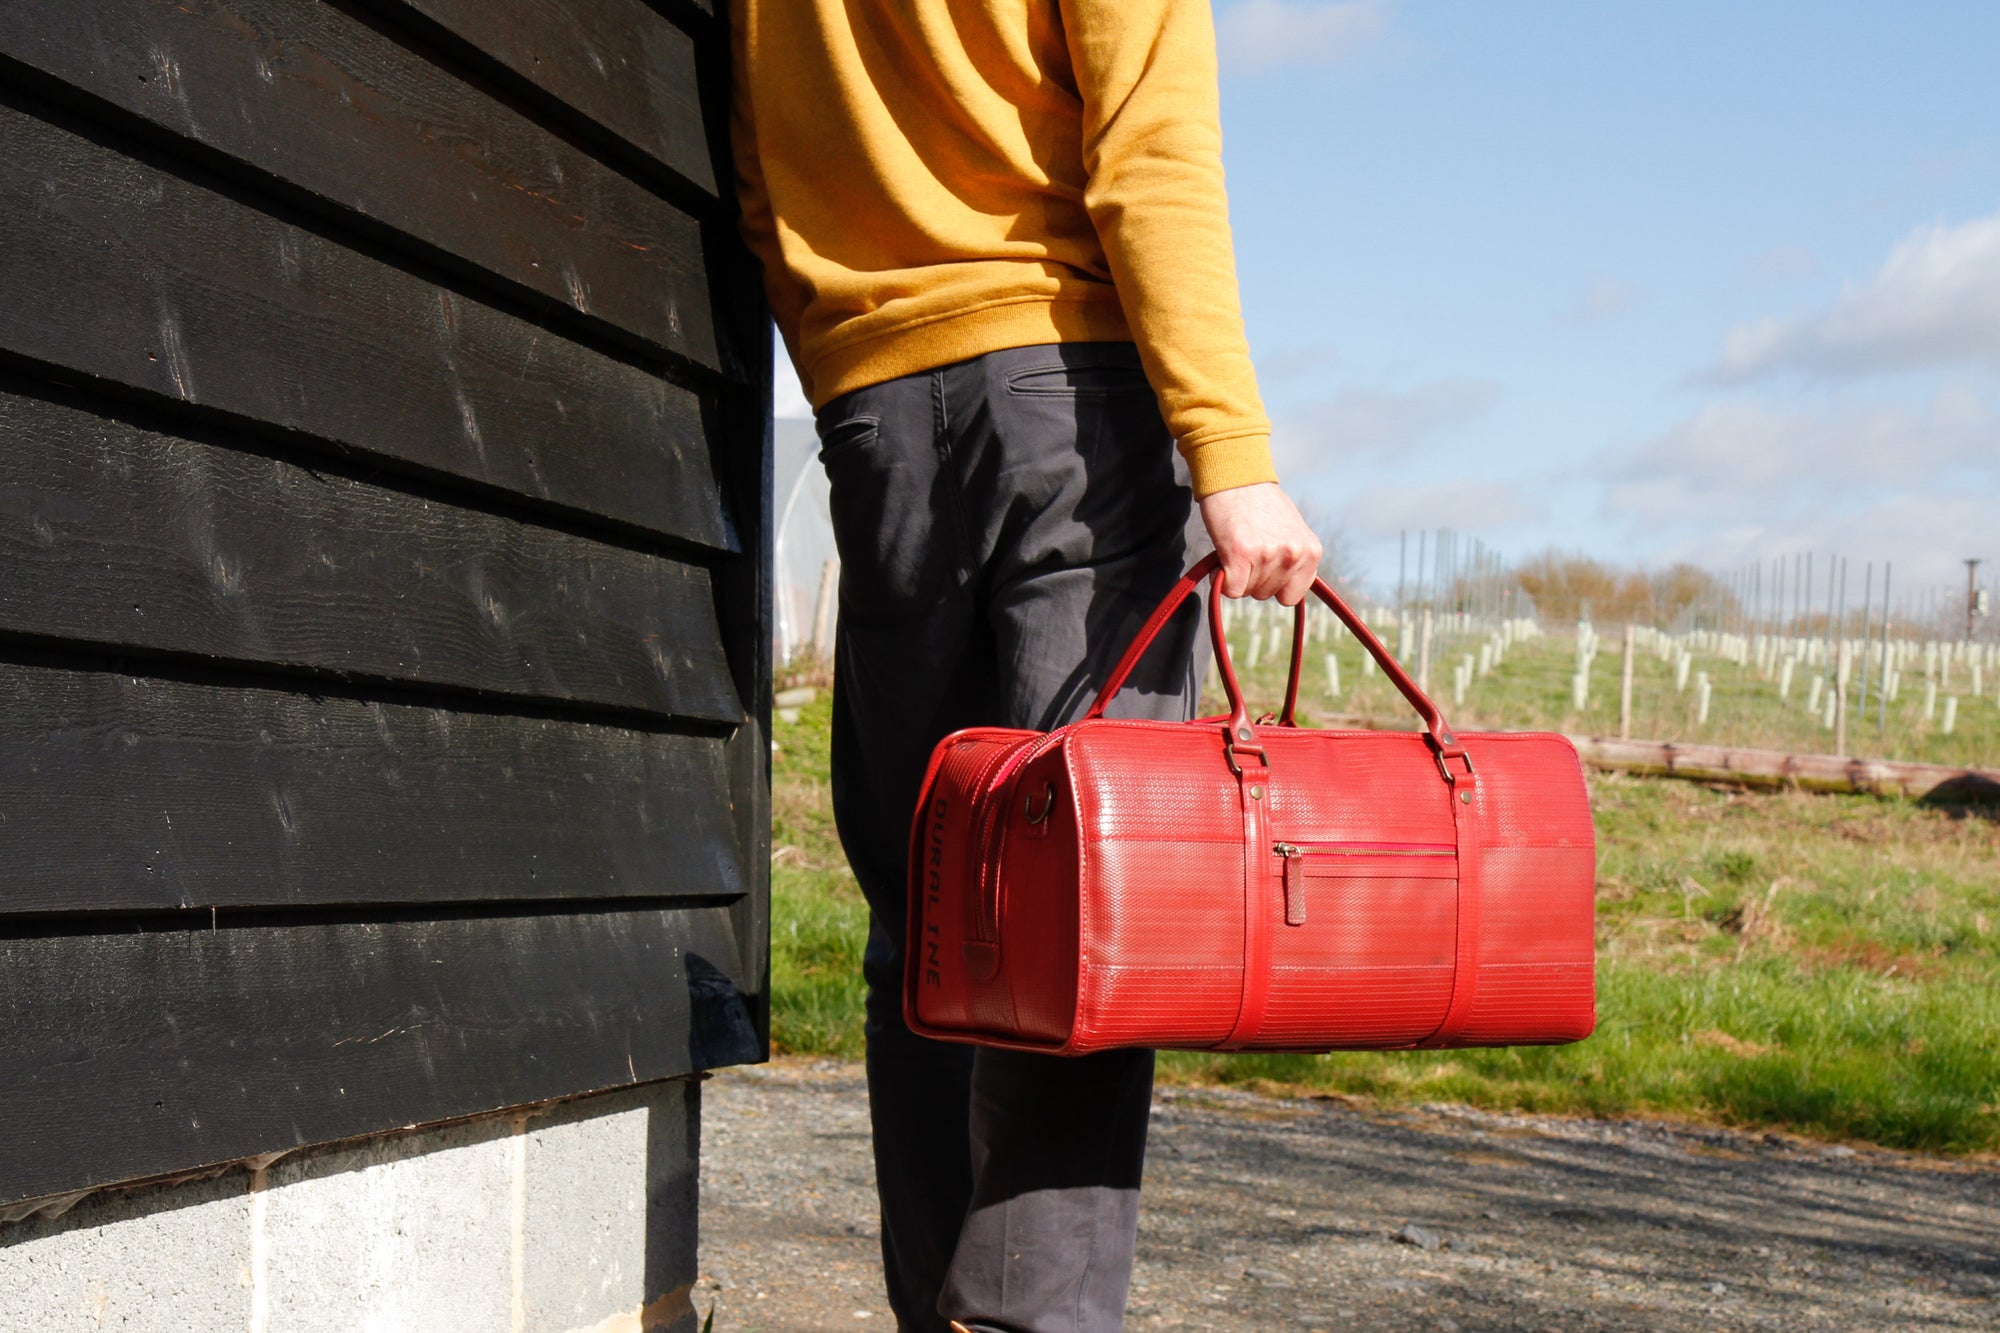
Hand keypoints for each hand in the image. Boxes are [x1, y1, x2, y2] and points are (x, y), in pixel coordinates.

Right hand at [1197, 482, 1322, 604]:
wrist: (1236, 476)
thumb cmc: (1261, 503)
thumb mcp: (1292, 531)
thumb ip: (1295, 558)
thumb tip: (1288, 589)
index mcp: (1311, 551)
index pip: (1292, 595)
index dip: (1275, 585)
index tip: (1265, 567)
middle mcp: (1293, 555)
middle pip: (1268, 595)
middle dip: (1255, 579)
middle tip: (1248, 550)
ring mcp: (1268, 555)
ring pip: (1248, 592)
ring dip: (1238, 576)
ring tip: (1238, 546)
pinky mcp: (1240, 555)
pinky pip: (1231, 590)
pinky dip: (1222, 580)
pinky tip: (1224, 559)